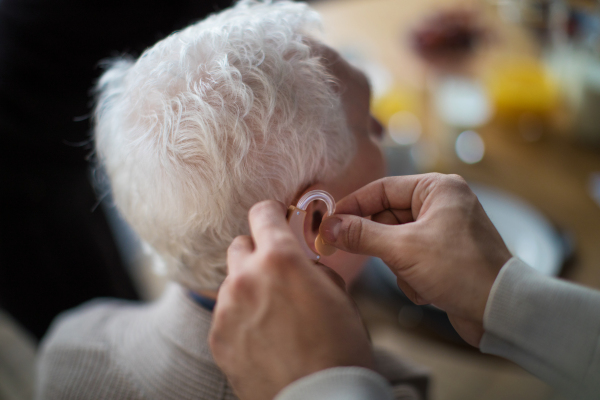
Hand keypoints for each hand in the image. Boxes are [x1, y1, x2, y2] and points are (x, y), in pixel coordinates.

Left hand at [209, 200, 373, 399]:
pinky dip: (240, 317)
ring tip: (272, 314)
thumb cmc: (339, 350)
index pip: (262, 213)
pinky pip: (225, 313)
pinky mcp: (217, 337)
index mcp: (280, 259)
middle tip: (276, 272)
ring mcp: (227, 308)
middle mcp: (246, 277)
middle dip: (257, 253)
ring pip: (232, 281)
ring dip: (249, 287)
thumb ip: (315, 269)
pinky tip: (262, 337)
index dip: (271, 213)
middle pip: (239, 245)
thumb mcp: (340, 296)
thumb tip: (305, 264)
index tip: (274, 218)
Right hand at [319, 174, 510, 346]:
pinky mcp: (444, 254)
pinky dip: (410, 275)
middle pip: (386, 216)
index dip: (352, 206)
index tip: (328, 223)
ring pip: (394, 241)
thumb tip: (327, 227)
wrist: (501, 310)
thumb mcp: (403, 249)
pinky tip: (427, 288)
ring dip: (398, 264)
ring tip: (416, 277)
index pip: (381, 189)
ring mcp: (443, 229)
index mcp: (437, 188)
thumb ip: (361, 235)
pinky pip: (409, 257)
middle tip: (354, 253)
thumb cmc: (460, 270)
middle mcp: (441, 204)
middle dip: (379, 243)